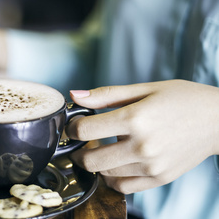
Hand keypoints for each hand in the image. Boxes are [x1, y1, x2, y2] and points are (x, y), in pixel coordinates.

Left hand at [67, 80, 218, 193]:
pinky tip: (114, 164)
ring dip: (95, 163)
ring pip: (105, 174)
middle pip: (90, 159)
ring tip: (100, 149)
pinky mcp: (159, 178)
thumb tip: (75, 95)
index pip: (85, 131)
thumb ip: (106, 95)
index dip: (72, 128)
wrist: (218, 120)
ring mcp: (151, 166)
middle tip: (80, 143)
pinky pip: (123, 187)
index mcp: (135, 118)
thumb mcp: (144, 88)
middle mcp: (142, 145)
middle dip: (78, 151)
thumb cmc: (182, 99)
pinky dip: (111, 178)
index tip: (74, 126)